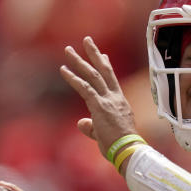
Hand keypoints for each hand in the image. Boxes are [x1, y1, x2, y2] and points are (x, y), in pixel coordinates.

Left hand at [59, 36, 138, 158]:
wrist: (127, 150)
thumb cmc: (119, 146)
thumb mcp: (104, 134)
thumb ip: (91, 126)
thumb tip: (81, 123)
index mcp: (120, 103)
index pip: (112, 81)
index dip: (106, 66)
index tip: (103, 55)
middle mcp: (115, 98)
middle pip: (104, 71)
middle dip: (94, 54)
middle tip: (87, 40)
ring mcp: (108, 100)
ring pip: (92, 75)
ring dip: (79, 61)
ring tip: (68, 50)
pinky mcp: (99, 106)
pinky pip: (84, 88)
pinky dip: (73, 78)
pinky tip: (63, 69)